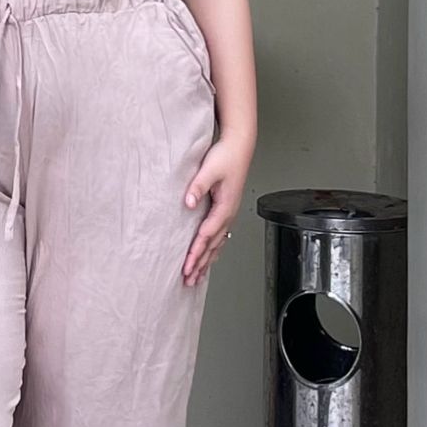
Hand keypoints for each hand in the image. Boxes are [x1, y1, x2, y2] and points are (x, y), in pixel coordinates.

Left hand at [181, 134, 252, 285]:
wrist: (239, 145)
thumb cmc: (226, 155)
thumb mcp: (209, 169)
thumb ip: (198, 186)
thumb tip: (189, 201)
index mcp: (225, 207)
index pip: (207, 236)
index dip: (196, 253)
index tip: (187, 267)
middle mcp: (228, 214)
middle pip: (212, 246)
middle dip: (200, 264)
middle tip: (189, 280)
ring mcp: (228, 213)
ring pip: (217, 244)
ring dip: (206, 261)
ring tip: (197, 277)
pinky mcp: (225, 209)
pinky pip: (219, 236)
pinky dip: (212, 250)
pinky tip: (208, 258)